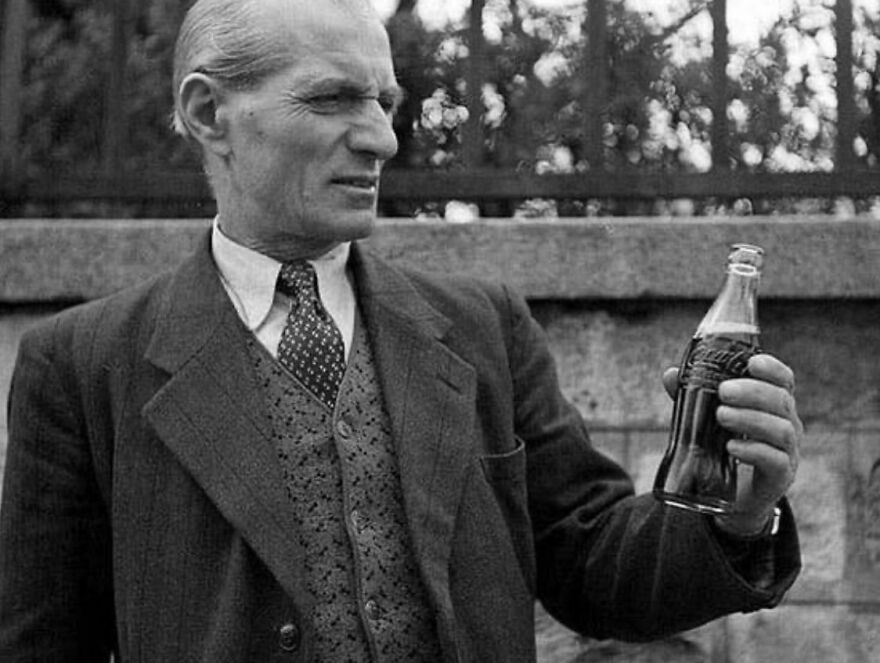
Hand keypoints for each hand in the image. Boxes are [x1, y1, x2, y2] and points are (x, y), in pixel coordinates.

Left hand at [662, 353, 801, 536]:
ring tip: (721, 415)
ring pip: (781, 430)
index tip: (752, 362)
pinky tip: (731, 447)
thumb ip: (692, 397)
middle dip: (752, 392)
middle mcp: (787, 424)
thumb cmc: (723, 448)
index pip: (783, 380)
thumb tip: (671, 375)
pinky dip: (753, 450)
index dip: (772, 369)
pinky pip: (775, 461)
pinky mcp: (780, 477)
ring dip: (750, 419)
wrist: (731, 498)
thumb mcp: (707, 420)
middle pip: (781, 401)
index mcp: (773, 405)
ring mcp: (788, 452)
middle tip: (723, 391)